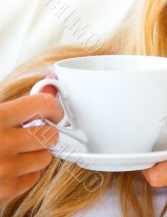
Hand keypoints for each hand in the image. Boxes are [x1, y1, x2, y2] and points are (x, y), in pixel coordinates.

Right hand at [0, 74, 61, 204]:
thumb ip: (21, 101)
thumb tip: (52, 83)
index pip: (43, 104)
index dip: (52, 107)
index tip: (53, 111)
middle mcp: (0, 144)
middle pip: (49, 134)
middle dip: (43, 132)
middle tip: (30, 133)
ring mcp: (3, 170)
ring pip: (45, 157)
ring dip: (36, 153)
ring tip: (16, 150)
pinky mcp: (4, 192)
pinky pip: (33, 178)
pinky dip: (26, 172)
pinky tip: (9, 167)